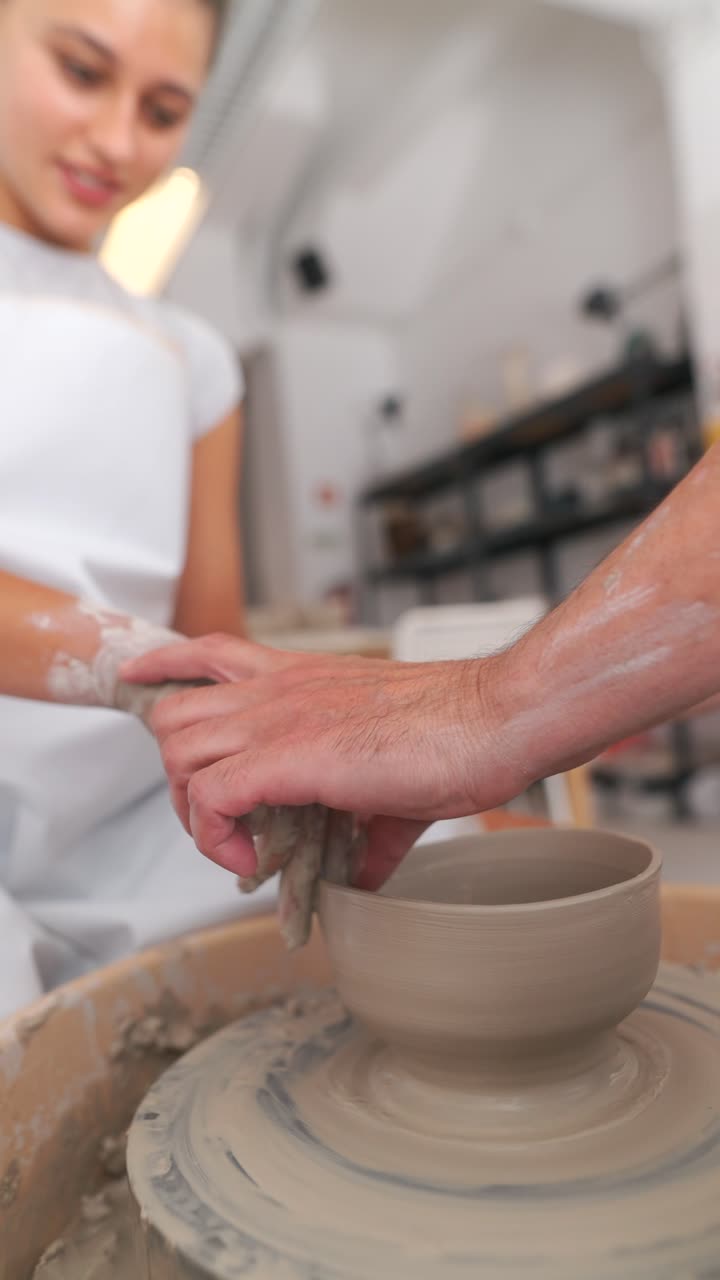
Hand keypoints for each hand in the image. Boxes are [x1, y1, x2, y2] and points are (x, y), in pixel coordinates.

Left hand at [121, 635, 528, 888]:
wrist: (494, 720)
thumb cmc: (458, 734)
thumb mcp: (396, 780)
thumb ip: (368, 829)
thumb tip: (361, 877)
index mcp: (301, 679)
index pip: (210, 652)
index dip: (165, 667)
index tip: (140, 682)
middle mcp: (279, 691)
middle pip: (174, 714)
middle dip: (175, 773)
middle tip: (212, 818)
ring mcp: (280, 719)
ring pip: (178, 750)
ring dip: (190, 808)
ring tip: (232, 843)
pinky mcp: (290, 757)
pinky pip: (211, 795)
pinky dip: (214, 836)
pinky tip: (249, 858)